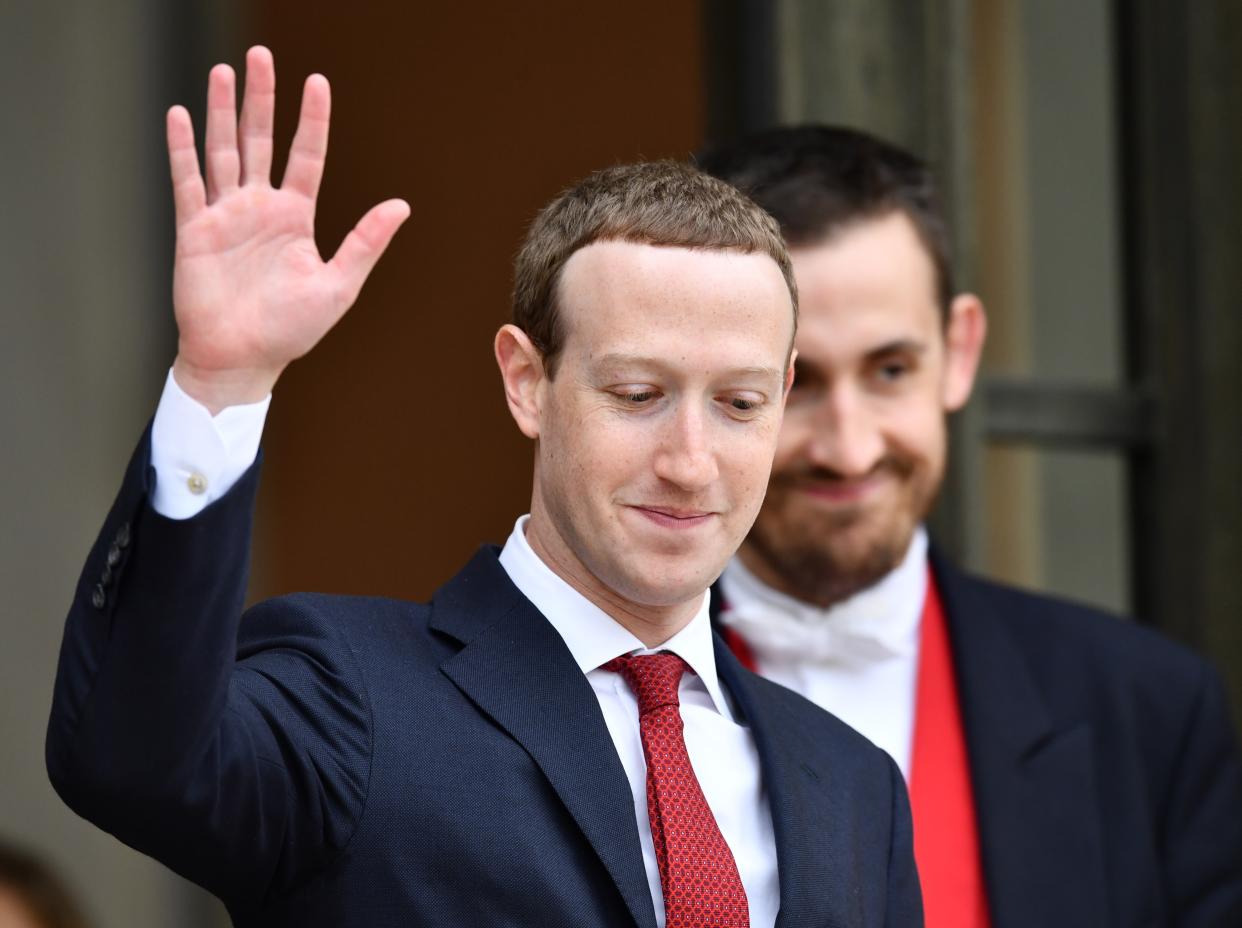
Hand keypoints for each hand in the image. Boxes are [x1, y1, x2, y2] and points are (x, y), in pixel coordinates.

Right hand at [167, 46, 409, 412]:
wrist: (242, 360)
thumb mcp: (338, 285)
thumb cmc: (291, 330)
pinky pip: (187, 181)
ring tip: (224, 72)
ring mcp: (226, 215)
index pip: (306, 155)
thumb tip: (401, 205)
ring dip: (222, 111)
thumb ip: (365, 242)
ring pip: (223, 151)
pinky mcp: (194, 230)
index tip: (317, 82)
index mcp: (296, 218)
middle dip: (261, 98)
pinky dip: (183, 149)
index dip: (311, 119)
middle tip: (260, 55)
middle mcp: (260, 208)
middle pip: (260, 140)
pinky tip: (182, 115)